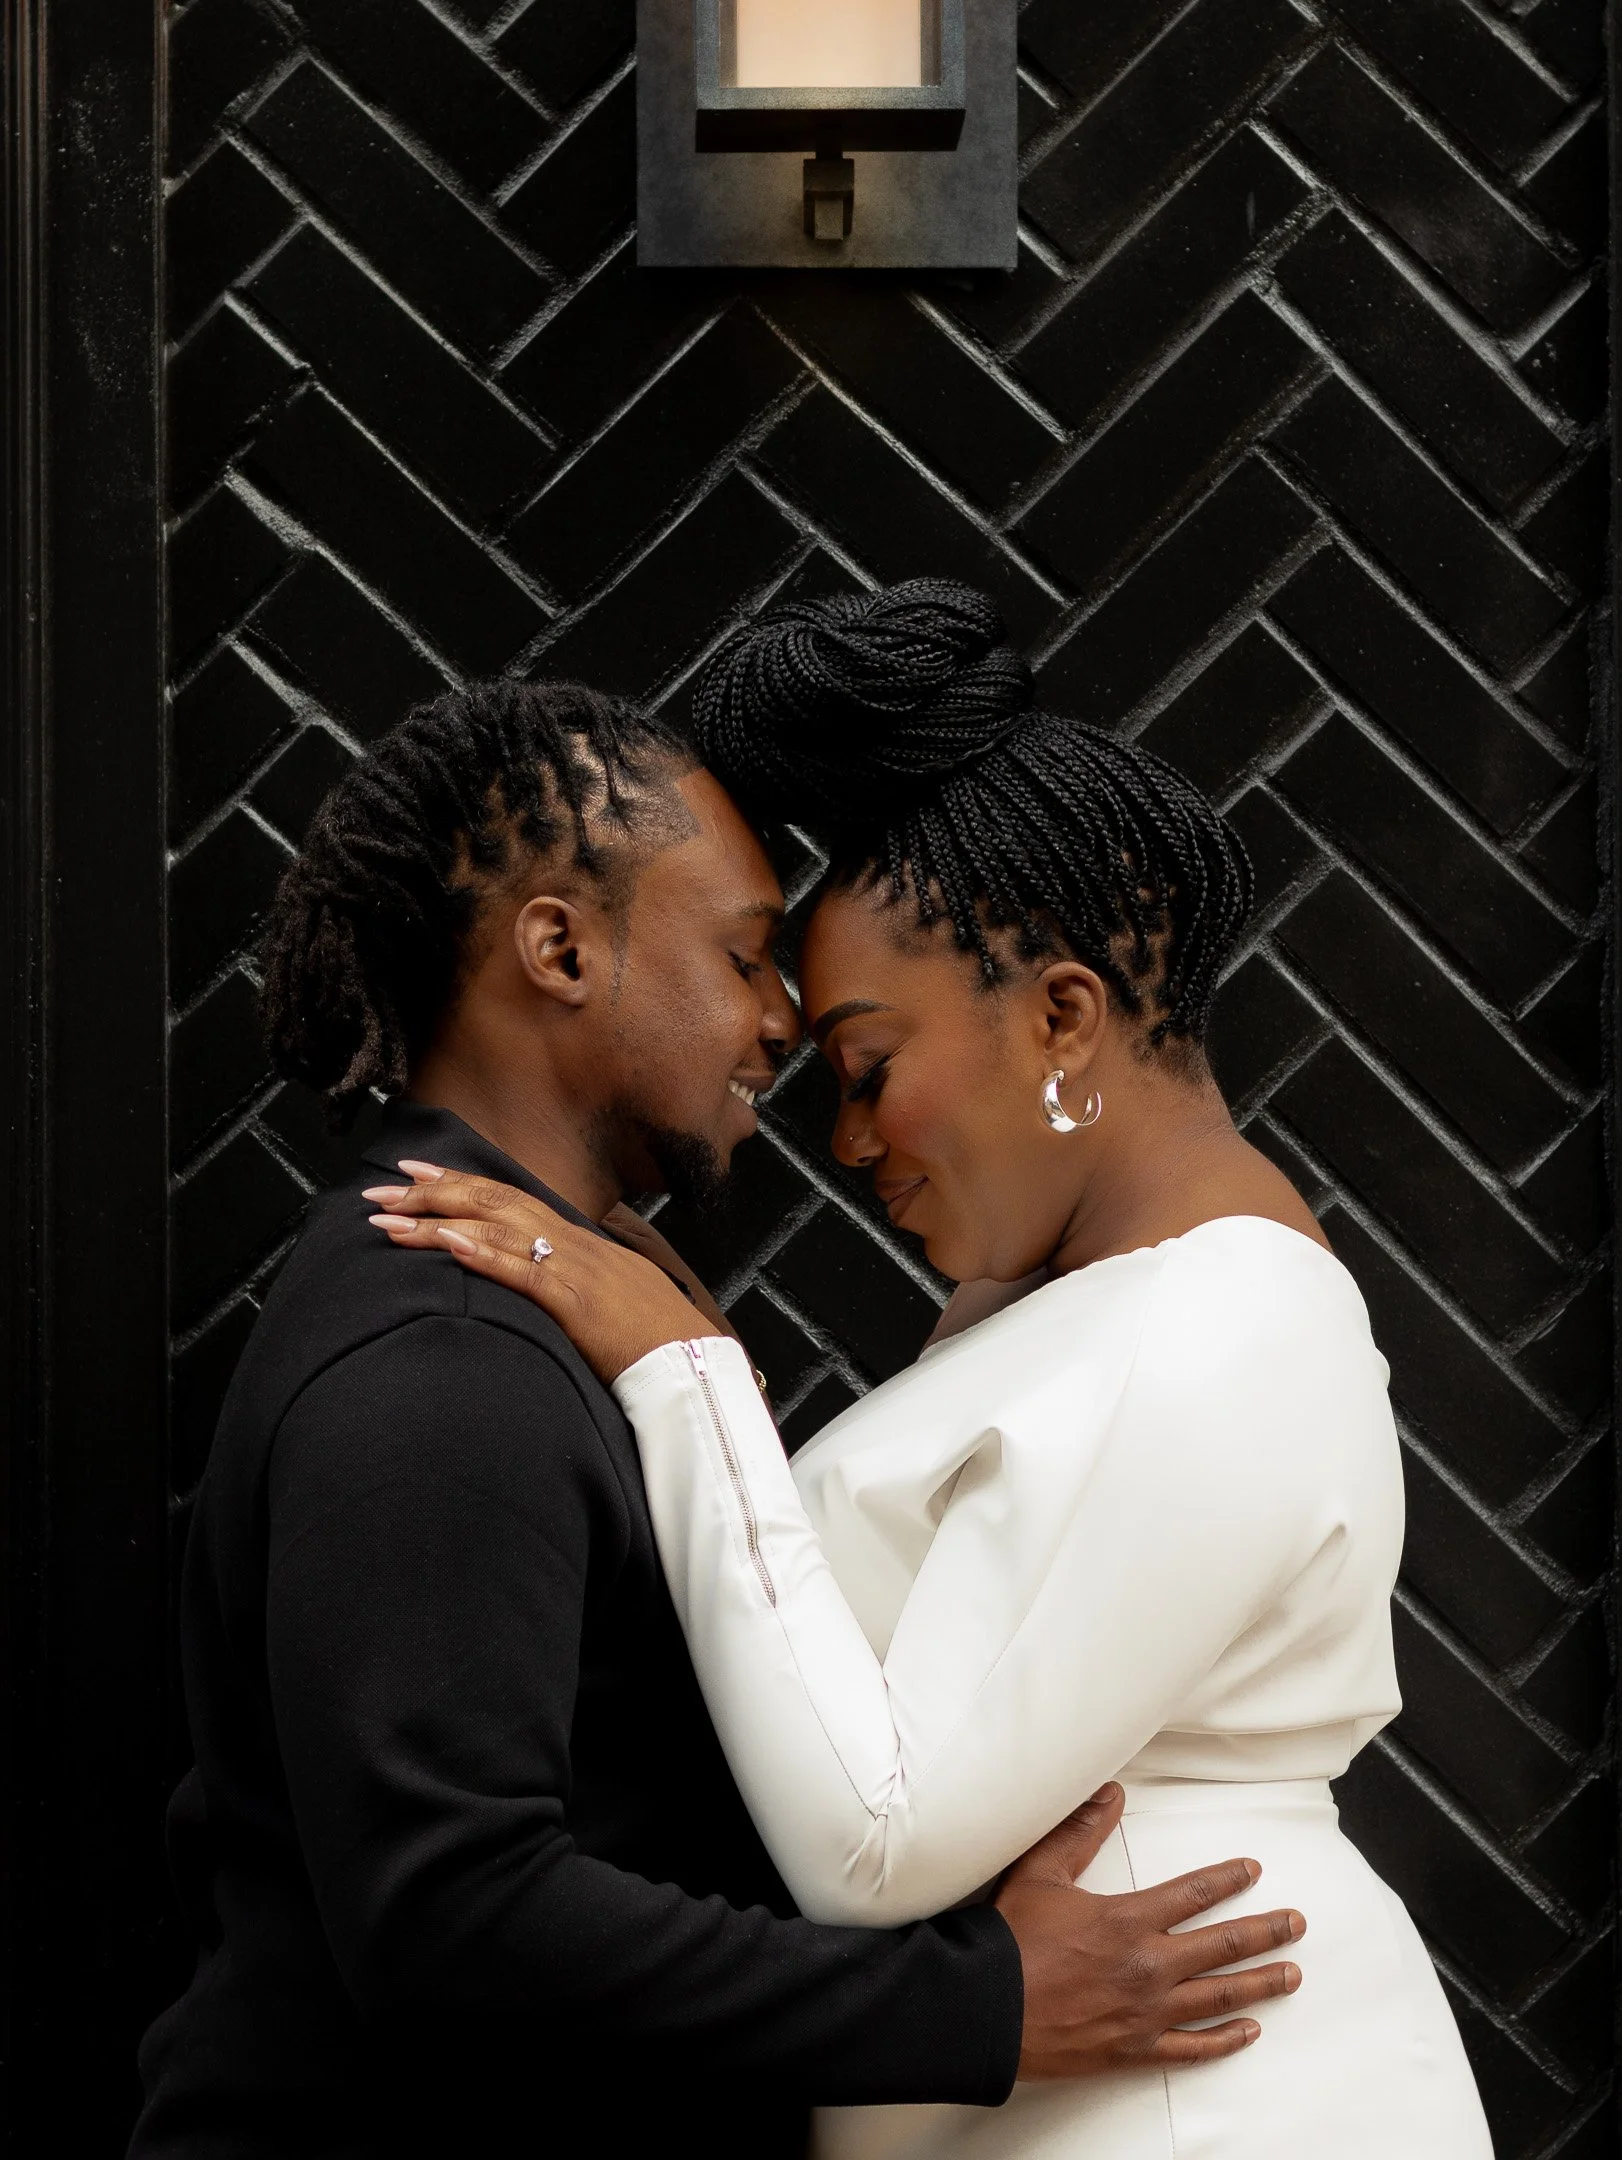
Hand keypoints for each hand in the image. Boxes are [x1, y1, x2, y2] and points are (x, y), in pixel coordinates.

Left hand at [363, 1165, 701, 1381]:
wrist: (697, 1367)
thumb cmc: (655, 1342)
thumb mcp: (611, 1299)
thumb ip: (574, 1284)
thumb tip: (539, 1282)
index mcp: (582, 1243)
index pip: (511, 1198)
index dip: (461, 1183)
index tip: (416, 1174)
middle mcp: (576, 1245)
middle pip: (496, 1203)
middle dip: (434, 1193)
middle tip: (380, 1190)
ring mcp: (577, 1270)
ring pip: (499, 1230)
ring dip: (438, 1222)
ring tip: (388, 1221)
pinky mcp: (578, 1305)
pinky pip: (525, 1273)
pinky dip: (485, 1255)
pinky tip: (449, 1244)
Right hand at [994, 1784, 1303, 2079]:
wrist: (988, 2009)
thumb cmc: (1011, 1939)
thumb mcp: (1041, 1872)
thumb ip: (1079, 1831)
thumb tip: (1110, 1792)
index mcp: (1128, 1919)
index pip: (1193, 1892)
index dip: (1227, 1879)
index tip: (1253, 1871)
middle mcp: (1149, 1965)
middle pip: (1223, 1945)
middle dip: (1266, 1932)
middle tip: (1297, 1924)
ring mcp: (1147, 2012)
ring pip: (1220, 1996)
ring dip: (1260, 1983)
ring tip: (1291, 1973)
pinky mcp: (1137, 2049)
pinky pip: (1193, 2048)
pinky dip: (1225, 2041)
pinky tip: (1249, 2032)